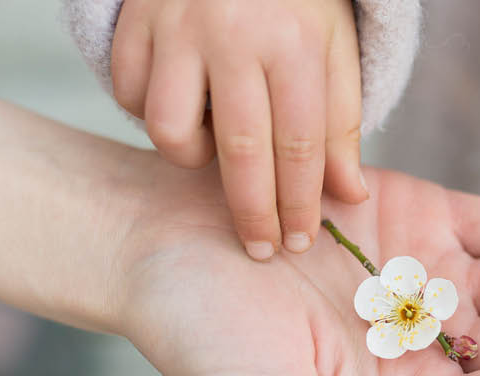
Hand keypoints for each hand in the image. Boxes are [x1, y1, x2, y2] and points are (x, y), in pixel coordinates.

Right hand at [110, 0, 367, 260]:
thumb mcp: (331, 46)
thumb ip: (340, 121)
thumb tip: (349, 197)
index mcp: (293, 40)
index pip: (300, 143)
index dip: (298, 202)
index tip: (297, 242)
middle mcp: (232, 33)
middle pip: (240, 150)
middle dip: (251, 212)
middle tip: (258, 249)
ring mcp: (176, 27)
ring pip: (170, 130)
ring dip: (191, 156)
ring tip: (211, 145)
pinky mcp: (134, 23)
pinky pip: (130, 97)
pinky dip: (150, 114)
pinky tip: (178, 105)